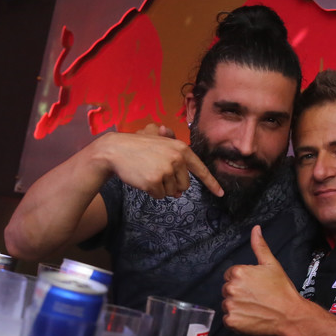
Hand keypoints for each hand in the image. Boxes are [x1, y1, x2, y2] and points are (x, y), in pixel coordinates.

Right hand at [97, 128, 222, 198]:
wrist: (115, 150)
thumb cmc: (136, 145)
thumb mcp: (158, 139)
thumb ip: (174, 153)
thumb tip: (181, 187)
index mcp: (181, 148)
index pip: (200, 169)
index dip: (211, 183)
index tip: (220, 193)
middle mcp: (177, 159)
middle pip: (184, 186)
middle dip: (173, 185)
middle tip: (157, 172)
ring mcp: (166, 171)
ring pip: (172, 192)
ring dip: (161, 188)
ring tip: (148, 173)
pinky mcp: (155, 182)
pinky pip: (160, 196)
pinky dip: (152, 192)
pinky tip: (143, 179)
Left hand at [222, 225, 303, 335]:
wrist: (290, 315)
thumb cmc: (282, 290)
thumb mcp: (272, 265)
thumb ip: (260, 246)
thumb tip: (256, 229)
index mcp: (238, 272)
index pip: (230, 275)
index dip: (243, 281)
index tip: (254, 286)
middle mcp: (231, 288)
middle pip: (227, 289)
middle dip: (238, 293)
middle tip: (256, 297)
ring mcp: (230, 305)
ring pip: (227, 304)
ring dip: (237, 307)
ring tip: (254, 308)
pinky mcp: (231, 321)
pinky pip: (228, 320)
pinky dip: (237, 320)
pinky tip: (250, 317)